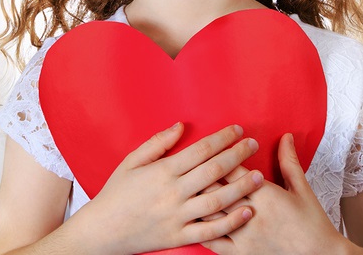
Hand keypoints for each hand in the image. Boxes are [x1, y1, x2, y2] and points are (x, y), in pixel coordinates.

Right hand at [74, 122, 265, 254]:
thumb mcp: (131, 161)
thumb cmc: (116, 193)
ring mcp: (177, 216)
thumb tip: (181, 126)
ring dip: (241, 187)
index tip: (238, 129)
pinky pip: (210, 231)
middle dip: (238, 155)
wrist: (102, 230)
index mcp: (163, 171)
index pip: (200, 150)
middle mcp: (173, 193)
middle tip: (254, 145)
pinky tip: (247, 212)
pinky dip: (231, 222)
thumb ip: (157, 143)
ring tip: (259, 177)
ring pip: (217, 201)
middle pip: (214, 171)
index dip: (222, 138)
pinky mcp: (178, 236)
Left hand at [201, 133, 347, 254]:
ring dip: (196, 201)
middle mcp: (251, 213)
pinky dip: (200, 231)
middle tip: (188, 166)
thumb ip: (289, 161)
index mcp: (265, 194)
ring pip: (211, 214)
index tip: (208, 148)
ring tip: (185, 190)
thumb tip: (285, 137)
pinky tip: (189, 222)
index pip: (232, 170)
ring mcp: (244, 236)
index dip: (217, 156)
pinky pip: (214, 243)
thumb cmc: (312, 222)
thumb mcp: (302, 188)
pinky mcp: (241, 254)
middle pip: (217, 189)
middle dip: (200, 176)